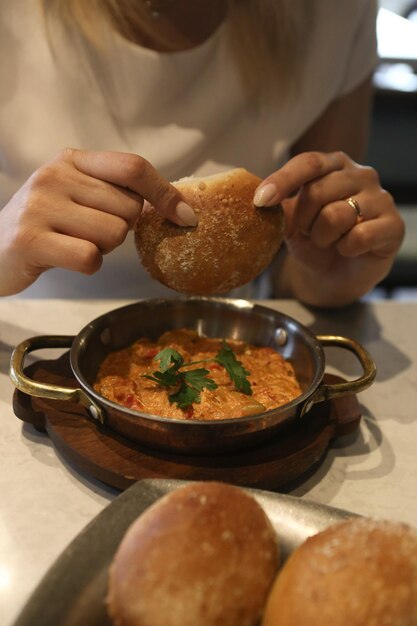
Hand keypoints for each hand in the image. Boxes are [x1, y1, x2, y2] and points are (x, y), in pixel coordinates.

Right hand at [0, 149, 196, 295]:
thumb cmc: (45, 225)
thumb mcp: (76, 195)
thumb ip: (115, 192)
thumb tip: (178, 207)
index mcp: (72, 160)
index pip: (132, 167)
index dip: (165, 193)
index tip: (186, 217)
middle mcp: (55, 175)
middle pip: (129, 208)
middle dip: (120, 229)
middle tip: (89, 231)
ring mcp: (40, 206)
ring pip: (113, 233)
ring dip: (103, 248)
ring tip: (73, 243)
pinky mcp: (31, 239)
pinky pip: (90, 257)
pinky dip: (88, 266)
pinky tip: (66, 258)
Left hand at [254, 151, 404, 305]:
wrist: (334, 274)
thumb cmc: (314, 241)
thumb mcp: (289, 221)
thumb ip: (278, 205)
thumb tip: (260, 197)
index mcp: (333, 164)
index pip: (307, 162)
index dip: (282, 180)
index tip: (260, 200)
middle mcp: (361, 174)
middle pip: (318, 191)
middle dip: (304, 221)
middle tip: (310, 232)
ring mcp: (381, 198)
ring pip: (337, 215)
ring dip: (323, 237)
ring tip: (330, 241)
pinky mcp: (394, 225)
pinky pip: (359, 236)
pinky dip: (346, 249)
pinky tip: (349, 249)